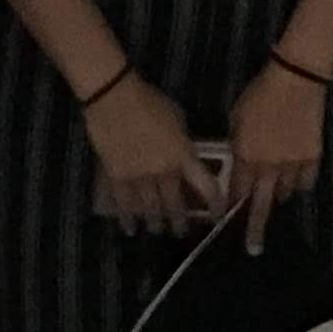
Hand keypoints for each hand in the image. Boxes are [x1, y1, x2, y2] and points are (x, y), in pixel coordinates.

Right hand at [84, 71, 220, 234]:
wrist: (115, 98)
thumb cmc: (150, 101)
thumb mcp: (178, 118)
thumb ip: (182, 142)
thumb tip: (184, 153)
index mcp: (182, 156)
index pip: (205, 186)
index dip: (214, 204)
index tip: (217, 216)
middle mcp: (163, 172)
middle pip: (174, 204)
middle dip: (179, 221)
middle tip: (182, 233)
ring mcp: (138, 177)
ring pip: (149, 208)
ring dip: (154, 222)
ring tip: (157, 230)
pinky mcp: (116, 177)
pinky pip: (122, 203)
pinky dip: (126, 218)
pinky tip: (130, 228)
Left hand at [227, 58, 330, 253]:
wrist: (296, 80)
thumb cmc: (260, 94)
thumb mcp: (238, 119)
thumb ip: (238, 145)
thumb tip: (239, 163)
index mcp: (246, 156)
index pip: (237, 191)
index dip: (232, 204)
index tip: (228, 216)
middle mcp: (268, 167)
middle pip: (260, 206)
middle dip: (254, 229)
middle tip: (253, 248)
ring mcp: (293, 165)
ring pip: (284, 192)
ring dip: (277, 192)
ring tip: (275, 186)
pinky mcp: (313, 158)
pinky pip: (305, 181)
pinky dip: (299, 182)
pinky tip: (296, 176)